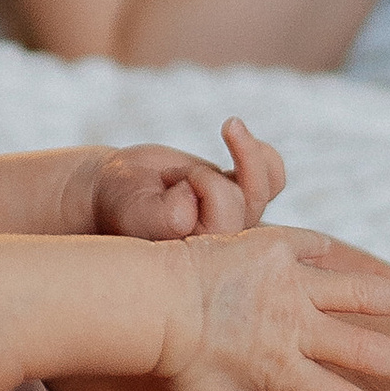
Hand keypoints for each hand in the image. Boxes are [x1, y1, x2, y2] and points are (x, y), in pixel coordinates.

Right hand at [86, 114, 284, 238]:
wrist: (115, 189)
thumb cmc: (122, 205)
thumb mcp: (139, 212)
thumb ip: (167, 217)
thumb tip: (201, 207)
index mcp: (206, 259)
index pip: (227, 213)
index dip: (196, 185)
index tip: (162, 188)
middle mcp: (228, 244)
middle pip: (250, 198)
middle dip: (208, 173)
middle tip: (168, 178)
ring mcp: (237, 220)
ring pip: (266, 184)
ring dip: (243, 151)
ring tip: (223, 131)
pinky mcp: (240, 196)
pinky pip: (274, 176)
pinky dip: (260, 151)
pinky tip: (234, 133)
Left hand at [154, 228, 389, 390]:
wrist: (150, 298)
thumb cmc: (178, 362)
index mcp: (281, 372)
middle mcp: (293, 326)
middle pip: (361, 346)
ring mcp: (288, 281)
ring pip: (358, 290)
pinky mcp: (276, 244)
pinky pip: (312, 247)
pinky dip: (326, 254)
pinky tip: (342, 260)